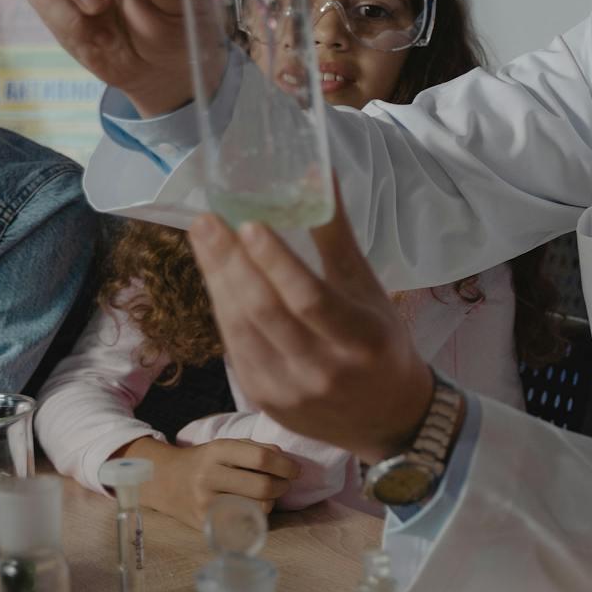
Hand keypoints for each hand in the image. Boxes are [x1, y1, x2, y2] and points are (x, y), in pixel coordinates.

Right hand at [115, 436, 301, 530]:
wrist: (165, 481)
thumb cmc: (205, 461)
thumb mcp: (226, 445)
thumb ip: (257, 448)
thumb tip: (288, 462)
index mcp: (217, 450)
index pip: (261, 457)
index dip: (285, 465)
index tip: (295, 470)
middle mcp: (209, 476)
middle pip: (262, 486)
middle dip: (282, 486)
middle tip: (284, 484)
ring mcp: (206, 502)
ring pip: (256, 507)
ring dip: (272, 502)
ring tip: (268, 495)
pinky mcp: (205, 522)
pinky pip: (243, 523)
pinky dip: (256, 516)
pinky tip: (255, 508)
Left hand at [187, 183, 433, 460]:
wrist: (387, 418)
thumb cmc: (380, 343)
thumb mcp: (370, 289)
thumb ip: (336, 236)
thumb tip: (316, 173)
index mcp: (360, 339)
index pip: (310, 299)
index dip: (277, 262)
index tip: (249, 224)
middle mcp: (323, 370)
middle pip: (265, 312)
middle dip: (229, 262)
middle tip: (206, 221)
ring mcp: (289, 390)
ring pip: (241, 329)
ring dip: (217, 281)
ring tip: (204, 240)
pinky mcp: (265, 400)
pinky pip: (235, 347)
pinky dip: (224, 309)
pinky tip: (216, 278)